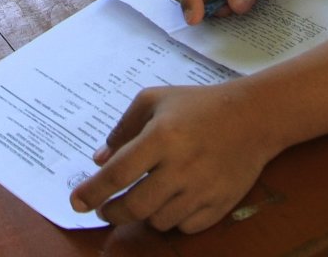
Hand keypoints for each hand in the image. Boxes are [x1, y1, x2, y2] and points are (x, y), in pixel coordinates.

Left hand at [69, 82, 273, 232]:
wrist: (251, 117)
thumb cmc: (197, 105)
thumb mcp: (155, 100)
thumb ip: (124, 128)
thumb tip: (99, 161)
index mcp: (162, 136)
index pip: (118, 174)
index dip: (93, 191)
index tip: (76, 202)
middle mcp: (181, 167)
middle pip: (134, 206)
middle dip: (112, 211)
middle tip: (106, 208)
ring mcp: (202, 190)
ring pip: (157, 220)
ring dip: (144, 212)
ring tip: (146, 194)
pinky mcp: (219, 206)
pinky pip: (184, 227)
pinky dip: (172, 218)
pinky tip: (173, 199)